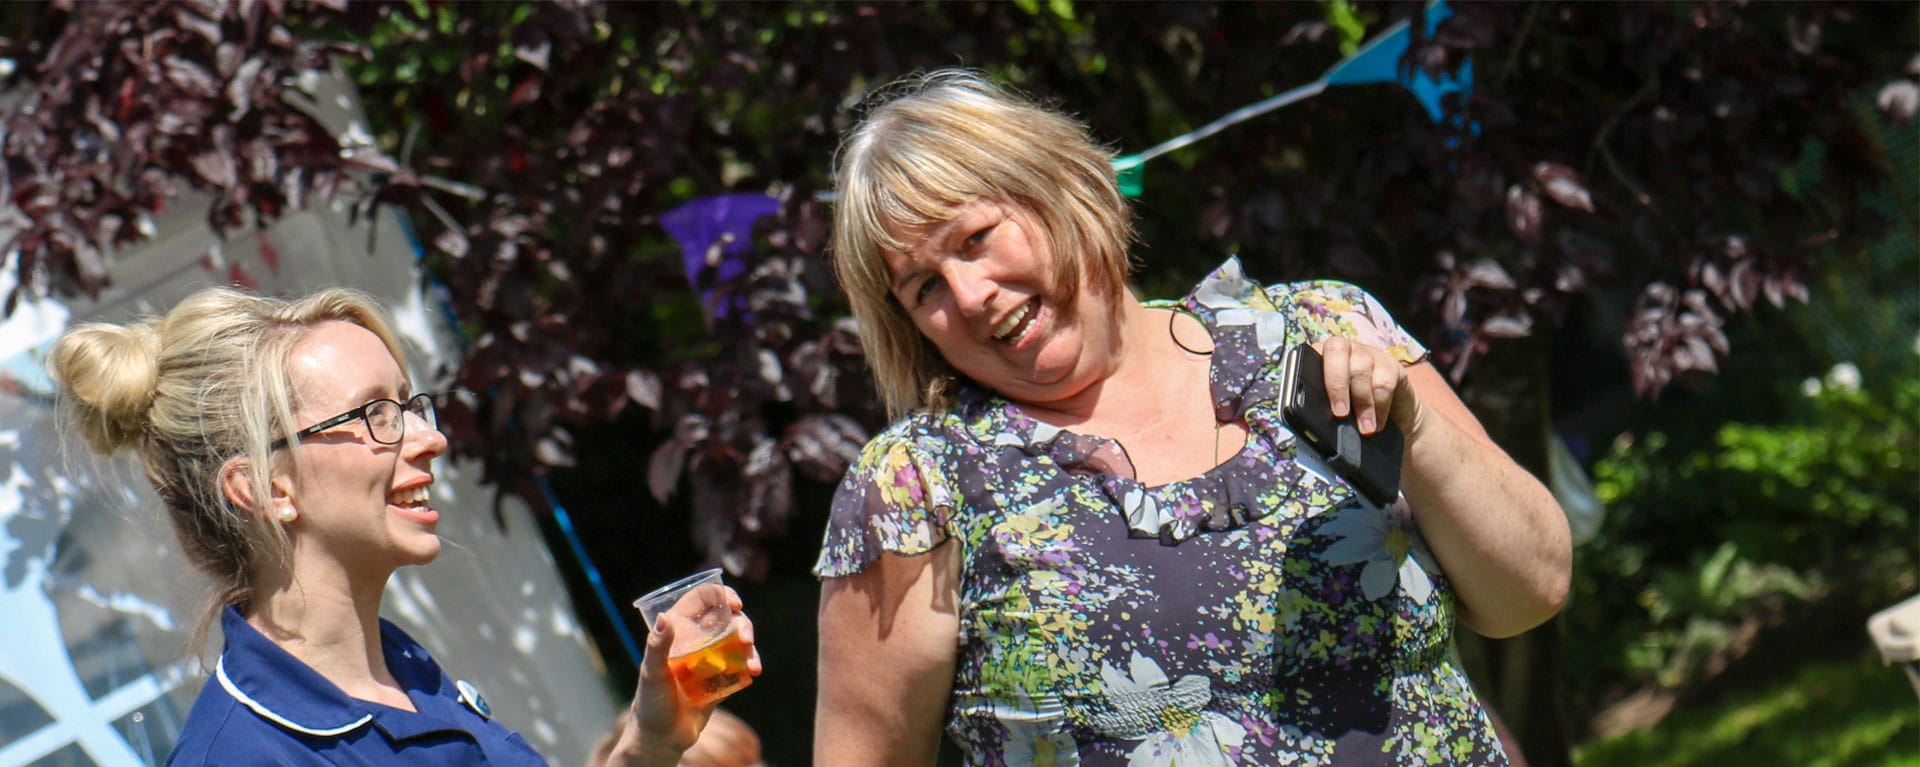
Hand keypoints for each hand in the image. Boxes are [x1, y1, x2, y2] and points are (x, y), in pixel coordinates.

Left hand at [623, 589, 762, 765]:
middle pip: (726, 619)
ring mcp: (711, 660)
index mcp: (679, 632)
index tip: (734, 603)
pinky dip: (750, 665)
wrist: (662, 738)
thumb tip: (664, 618)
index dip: (720, 595)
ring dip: (750, 646)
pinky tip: (753, 672)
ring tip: (752, 663)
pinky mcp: (722, 679)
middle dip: (742, 623)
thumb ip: (657, 646)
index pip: (701, 601)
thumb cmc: (650, 703)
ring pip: (738, 641)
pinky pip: (741, 666)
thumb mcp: (651, 673)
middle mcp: (696, 641)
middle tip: (746, 637)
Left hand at [1314, 336, 1423, 437]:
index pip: (1309, 353)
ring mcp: (1368, 353)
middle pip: (1337, 351)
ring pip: (1362, 370)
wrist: (1391, 414)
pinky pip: (1385, 382)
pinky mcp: (1391, 365)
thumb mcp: (1331, 406)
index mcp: (1319, 355)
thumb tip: (1314, 423)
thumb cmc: (1351, 411)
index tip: (1315, 400)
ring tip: (1364, 428)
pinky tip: (1377, 422)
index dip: (1310, 372)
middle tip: (1340, 414)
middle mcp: (1344, 348)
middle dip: (1337, 385)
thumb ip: (1320, 407)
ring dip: (1363, 403)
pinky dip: (1380, 406)